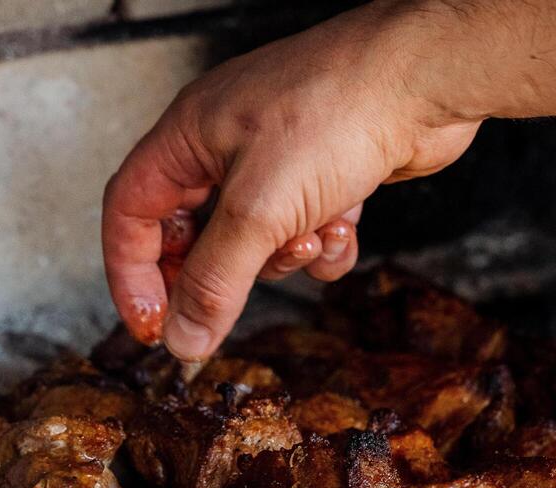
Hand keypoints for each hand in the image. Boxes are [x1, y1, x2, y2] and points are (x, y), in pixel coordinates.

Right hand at [101, 1, 480, 358]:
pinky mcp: (328, 176)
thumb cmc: (337, 109)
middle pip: (192, 235)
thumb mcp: (259, 210)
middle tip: (225, 310)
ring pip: (257, 242)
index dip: (131, 273)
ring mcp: (279, 161)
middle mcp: (227, 146)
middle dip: (216, 274)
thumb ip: (215, 281)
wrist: (425, 81)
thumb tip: (182, 338)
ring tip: (311, 237)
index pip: (130, 212)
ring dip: (283, 257)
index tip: (151, 325)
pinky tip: (346, 225)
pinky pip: (307, 233)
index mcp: (188, 136)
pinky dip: (325, 244)